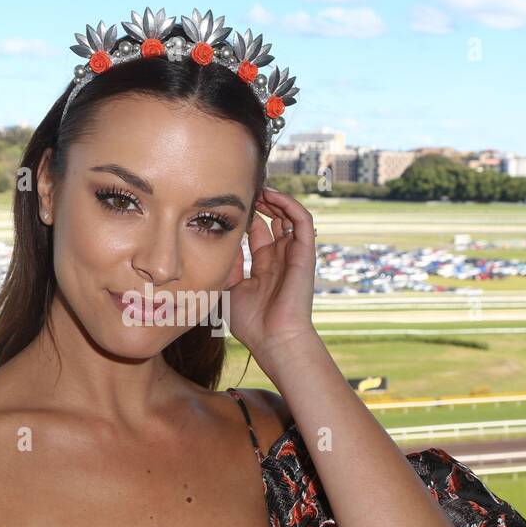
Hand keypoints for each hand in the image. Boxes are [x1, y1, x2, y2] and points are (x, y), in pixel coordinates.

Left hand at [223, 186, 319, 361]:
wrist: (274, 339)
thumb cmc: (251, 323)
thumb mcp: (229, 288)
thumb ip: (227, 264)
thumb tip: (220, 241)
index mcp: (264, 267)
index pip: (257, 233)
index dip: (246, 217)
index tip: (229, 204)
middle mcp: (280, 258)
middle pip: (273, 221)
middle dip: (260, 204)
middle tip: (243, 190)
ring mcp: (294, 255)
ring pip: (289, 216)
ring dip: (275, 200)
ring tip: (258, 187)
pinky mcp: (305, 253)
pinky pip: (303, 220)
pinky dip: (290, 204)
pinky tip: (273, 195)